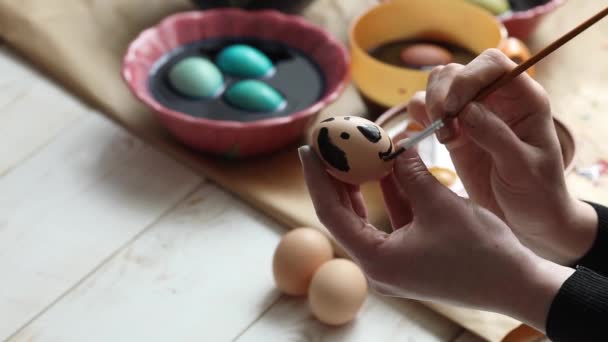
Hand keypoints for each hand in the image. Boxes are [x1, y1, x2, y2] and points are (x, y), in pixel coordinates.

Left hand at [299, 145, 572, 331]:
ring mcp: (393, 263)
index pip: (331, 213)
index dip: (317, 178)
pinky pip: (390, 221)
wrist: (517, 284)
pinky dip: (388, 195)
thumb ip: (410, 173)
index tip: (308, 148)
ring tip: (352, 152)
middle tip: (326, 146)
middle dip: (335, 179)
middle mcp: (378, 266)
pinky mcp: (410, 257)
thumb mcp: (440, 205)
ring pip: (367, 217)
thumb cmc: (481, 252)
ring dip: (362, 185)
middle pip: (344, 215)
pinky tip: (387, 168)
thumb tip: (393, 147)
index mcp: (376, 260)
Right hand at [408, 49, 596, 264]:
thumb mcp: (523, 167)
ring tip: (445, 139)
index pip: (492, 64)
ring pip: (438, 87)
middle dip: (443, 95)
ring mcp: (472, 114)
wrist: (528, 220)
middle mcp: (496, 99)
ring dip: (430, 107)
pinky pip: (426, 112)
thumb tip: (467, 109)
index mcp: (523, 98)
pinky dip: (419, 119)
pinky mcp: (454, 132)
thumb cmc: (537, 193)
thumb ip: (496, 136)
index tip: (455, 107)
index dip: (469, 77)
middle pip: (457, 72)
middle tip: (446, 130)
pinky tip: (431, 139)